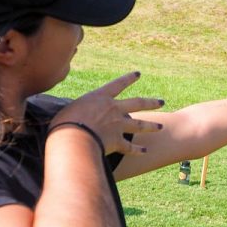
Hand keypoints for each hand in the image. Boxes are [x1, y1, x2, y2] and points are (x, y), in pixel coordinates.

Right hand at [49, 72, 163, 155]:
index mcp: (101, 97)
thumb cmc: (64, 122)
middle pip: (137, 103)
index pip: (118, 84)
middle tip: (162, 101)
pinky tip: (144, 152)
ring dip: (151, 126)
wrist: (73, 138)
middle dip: (151, 102)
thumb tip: (71, 113)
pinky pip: (130, 147)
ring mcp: (118, 125)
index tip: (138, 74)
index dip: (128, 79)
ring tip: (161, 127)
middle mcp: (114, 109)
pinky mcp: (117, 141)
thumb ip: (77, 110)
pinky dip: (137, 150)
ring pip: (140, 125)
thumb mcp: (69, 109)